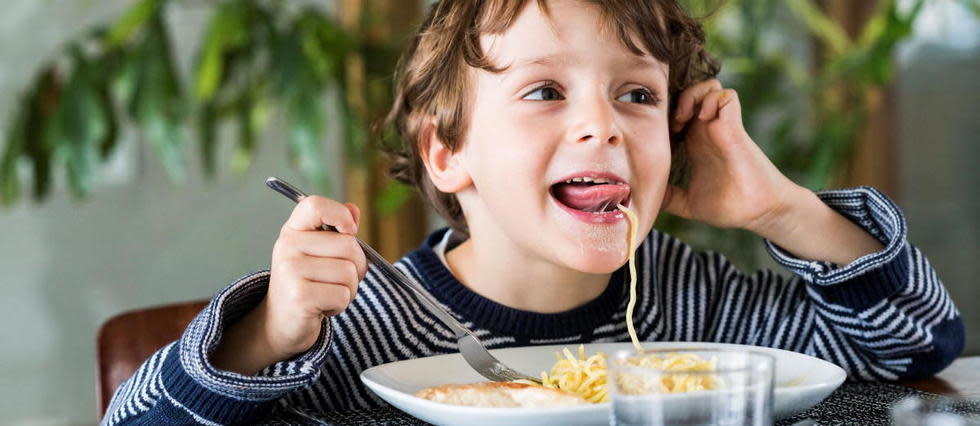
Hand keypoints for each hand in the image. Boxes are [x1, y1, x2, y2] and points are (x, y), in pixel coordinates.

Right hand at [212, 196, 366, 373]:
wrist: (280, 323)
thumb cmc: (307, 284)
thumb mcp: (318, 252)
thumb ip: (337, 231)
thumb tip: (354, 209)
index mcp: (293, 230)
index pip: (315, 204)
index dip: (340, 214)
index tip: (349, 230)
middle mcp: (287, 247)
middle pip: (349, 245)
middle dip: (356, 266)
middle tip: (338, 279)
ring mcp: (291, 271)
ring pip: (349, 273)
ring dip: (349, 289)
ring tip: (327, 293)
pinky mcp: (299, 297)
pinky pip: (343, 295)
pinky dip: (341, 305)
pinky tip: (322, 307)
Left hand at [664, 79, 800, 232]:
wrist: (758, 212)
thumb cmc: (729, 206)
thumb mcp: (688, 203)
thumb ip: (669, 198)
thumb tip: (645, 197)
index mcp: (695, 143)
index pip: (678, 110)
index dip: (664, 112)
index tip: (653, 131)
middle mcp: (707, 130)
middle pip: (691, 92)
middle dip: (674, 98)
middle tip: (666, 122)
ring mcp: (722, 127)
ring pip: (709, 87)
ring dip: (692, 95)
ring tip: (682, 118)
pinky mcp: (734, 128)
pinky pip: (726, 96)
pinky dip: (712, 99)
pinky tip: (700, 119)